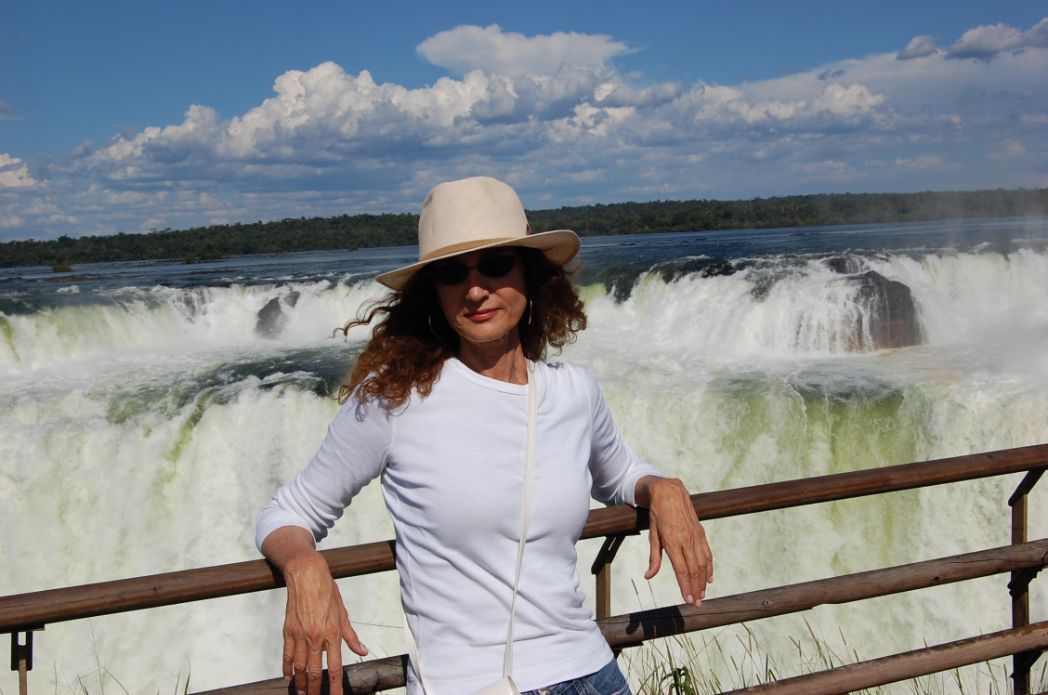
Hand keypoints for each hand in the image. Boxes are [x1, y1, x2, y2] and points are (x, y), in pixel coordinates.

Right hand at [281, 552, 367, 694]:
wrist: (306, 575)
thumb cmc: (327, 592)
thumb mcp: (343, 613)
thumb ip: (351, 636)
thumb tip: (363, 652)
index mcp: (332, 633)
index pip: (334, 667)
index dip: (334, 686)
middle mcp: (315, 637)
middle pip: (314, 671)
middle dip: (315, 689)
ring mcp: (300, 634)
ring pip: (298, 667)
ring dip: (301, 683)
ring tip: (303, 693)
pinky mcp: (288, 630)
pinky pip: (286, 654)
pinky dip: (286, 668)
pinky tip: (289, 677)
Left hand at [637, 476, 713, 605]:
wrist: (669, 492)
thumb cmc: (657, 514)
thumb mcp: (652, 535)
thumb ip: (653, 557)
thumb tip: (648, 576)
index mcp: (672, 541)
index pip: (681, 570)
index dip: (685, 587)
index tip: (688, 600)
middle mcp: (686, 540)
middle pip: (694, 570)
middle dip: (696, 589)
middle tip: (697, 604)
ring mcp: (695, 536)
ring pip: (703, 563)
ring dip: (703, 581)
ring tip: (702, 595)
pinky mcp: (701, 532)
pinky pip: (707, 553)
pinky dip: (709, 567)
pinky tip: (709, 579)